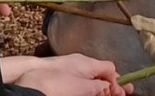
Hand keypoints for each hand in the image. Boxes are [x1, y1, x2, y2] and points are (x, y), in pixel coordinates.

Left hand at [17, 54, 131, 95]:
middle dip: (109, 85)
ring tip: (102, 94)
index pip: (110, 68)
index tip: (120, 93)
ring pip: (92, 78)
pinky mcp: (65, 74)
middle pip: (102, 73)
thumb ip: (99, 86)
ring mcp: (73, 68)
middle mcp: (82, 63)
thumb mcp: (84, 86)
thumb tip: (110, 87)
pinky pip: (82, 79)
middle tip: (115, 95)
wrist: (34, 77)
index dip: (117, 81)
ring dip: (99, 87)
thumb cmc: (58, 79)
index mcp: (89, 62)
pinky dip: (88, 87)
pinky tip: (87, 91)